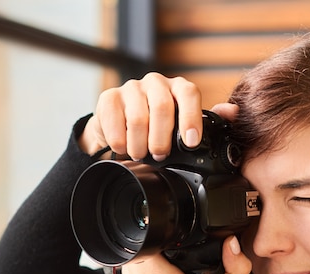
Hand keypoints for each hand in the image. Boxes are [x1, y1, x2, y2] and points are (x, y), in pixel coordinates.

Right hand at [79, 73, 204, 160]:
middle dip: (161, 139)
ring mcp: (132, 87)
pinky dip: (120, 142)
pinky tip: (123, 147)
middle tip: (159, 155)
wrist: (121, 126)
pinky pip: (114, 122)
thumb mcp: (176, 129)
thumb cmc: (154, 129)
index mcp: (178, 88)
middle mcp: (156, 83)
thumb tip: (199, 137)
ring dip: (139, 145)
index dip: (190, 119)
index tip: (190, 143)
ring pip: (138, 119)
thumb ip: (188, 132)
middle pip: (162, 108)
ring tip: (140, 154)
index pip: (188, 94)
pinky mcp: (110, 96)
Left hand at [121, 235, 251, 273]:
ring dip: (143, 267)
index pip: (147, 249)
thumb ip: (236, 265)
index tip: (170, 243)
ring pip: (128, 273)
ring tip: (165, 272)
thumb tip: (232, 242)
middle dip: (150, 253)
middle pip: (135, 258)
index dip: (156, 241)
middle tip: (170, 257)